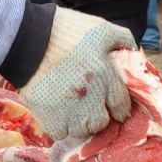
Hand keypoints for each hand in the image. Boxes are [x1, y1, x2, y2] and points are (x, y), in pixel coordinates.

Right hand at [17, 8, 135, 139]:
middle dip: (97, 116)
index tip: (110, 106)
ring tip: (70, 110)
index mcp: (106, 77)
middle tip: (87, 106)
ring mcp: (69, 110)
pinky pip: (58, 133)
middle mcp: (91, 98)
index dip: (117, 108)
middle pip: (101, 123)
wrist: (27, 38)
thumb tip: (133, 50)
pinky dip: (58, 126)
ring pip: (80, 131)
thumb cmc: (65, 31)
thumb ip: (122, 38)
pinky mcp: (48, 116)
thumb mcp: (100, 28)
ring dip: (78, 123)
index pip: (122, 105)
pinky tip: (55, 113)